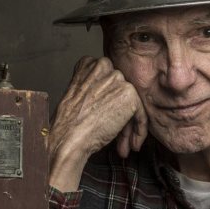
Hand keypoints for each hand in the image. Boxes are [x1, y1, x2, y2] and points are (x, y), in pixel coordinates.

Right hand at [48, 56, 147, 191]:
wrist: (68, 136)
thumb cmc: (69, 123)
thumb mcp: (76, 95)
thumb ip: (93, 88)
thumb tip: (108, 97)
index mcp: (88, 64)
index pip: (108, 80)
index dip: (109, 100)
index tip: (106, 116)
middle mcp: (103, 66)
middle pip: (121, 90)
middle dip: (121, 112)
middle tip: (118, 133)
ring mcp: (117, 78)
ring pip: (132, 102)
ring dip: (130, 125)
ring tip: (126, 143)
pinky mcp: (129, 94)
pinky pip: (141, 114)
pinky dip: (139, 131)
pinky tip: (133, 144)